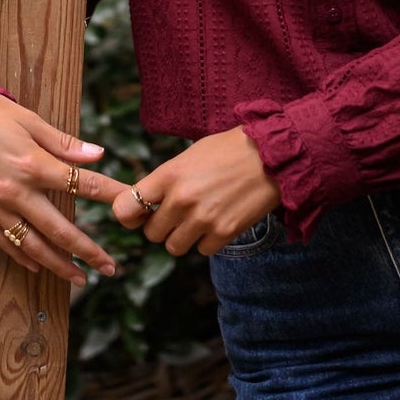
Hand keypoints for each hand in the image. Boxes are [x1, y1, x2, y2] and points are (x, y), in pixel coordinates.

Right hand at [0, 75, 128, 285]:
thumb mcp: (30, 120)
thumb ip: (65, 144)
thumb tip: (98, 155)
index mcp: (33, 165)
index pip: (82, 185)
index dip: (111, 195)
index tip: (131, 205)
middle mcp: (15, 192)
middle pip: (60, 230)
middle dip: (88, 251)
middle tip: (110, 268)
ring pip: (32, 246)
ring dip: (58, 266)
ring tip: (80, 279)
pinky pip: (6, 243)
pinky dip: (24, 258)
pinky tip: (39, 268)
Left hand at [103, 125, 280, 256]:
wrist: (273, 154)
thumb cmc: (230, 150)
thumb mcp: (190, 155)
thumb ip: (165, 180)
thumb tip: (144, 201)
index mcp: (169, 174)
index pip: (125, 208)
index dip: (129, 214)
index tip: (140, 213)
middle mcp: (181, 199)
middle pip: (151, 233)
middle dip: (162, 226)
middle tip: (178, 213)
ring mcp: (203, 219)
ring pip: (174, 247)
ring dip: (184, 237)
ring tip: (200, 218)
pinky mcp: (224, 232)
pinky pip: (202, 250)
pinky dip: (208, 241)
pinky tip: (220, 220)